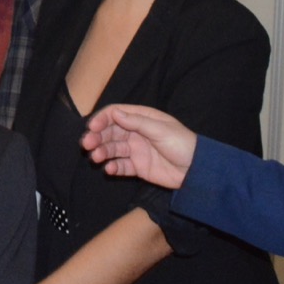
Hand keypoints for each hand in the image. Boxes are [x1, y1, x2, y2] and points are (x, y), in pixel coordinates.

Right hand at [81, 103, 196, 188]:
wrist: (197, 170)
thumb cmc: (182, 143)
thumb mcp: (160, 129)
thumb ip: (136, 122)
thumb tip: (114, 113)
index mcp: (142, 118)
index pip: (116, 115)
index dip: (102, 119)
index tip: (92, 127)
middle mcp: (136, 133)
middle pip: (110, 132)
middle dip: (97, 137)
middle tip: (86, 144)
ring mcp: (136, 150)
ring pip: (113, 149)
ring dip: (102, 152)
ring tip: (95, 158)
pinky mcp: (138, 167)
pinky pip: (121, 166)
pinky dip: (113, 167)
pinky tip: (109, 169)